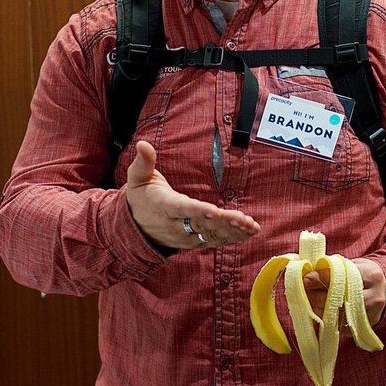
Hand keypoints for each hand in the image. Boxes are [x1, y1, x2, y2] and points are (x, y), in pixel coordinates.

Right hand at [126, 140, 260, 249]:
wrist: (135, 228)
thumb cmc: (141, 197)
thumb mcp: (138, 178)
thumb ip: (143, 162)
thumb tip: (142, 143)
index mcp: (164, 206)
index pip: (182, 209)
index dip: (198, 210)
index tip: (214, 210)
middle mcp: (176, 225)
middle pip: (202, 224)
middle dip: (223, 222)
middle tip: (241, 218)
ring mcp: (186, 236)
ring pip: (211, 235)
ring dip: (233, 231)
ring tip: (250, 225)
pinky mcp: (195, 242)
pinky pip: (216, 241)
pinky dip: (234, 237)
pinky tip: (250, 231)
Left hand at [303, 257, 385, 325]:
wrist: (385, 289)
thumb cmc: (363, 274)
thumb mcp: (353, 264)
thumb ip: (333, 268)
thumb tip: (308, 274)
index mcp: (371, 275)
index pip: (342, 278)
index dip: (321, 278)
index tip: (305, 279)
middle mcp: (374, 297)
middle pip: (339, 299)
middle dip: (316, 296)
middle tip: (302, 292)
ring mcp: (371, 315)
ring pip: (338, 316)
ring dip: (318, 310)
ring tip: (307, 303)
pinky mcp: (365, 328)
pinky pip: (341, 327)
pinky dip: (327, 320)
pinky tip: (318, 313)